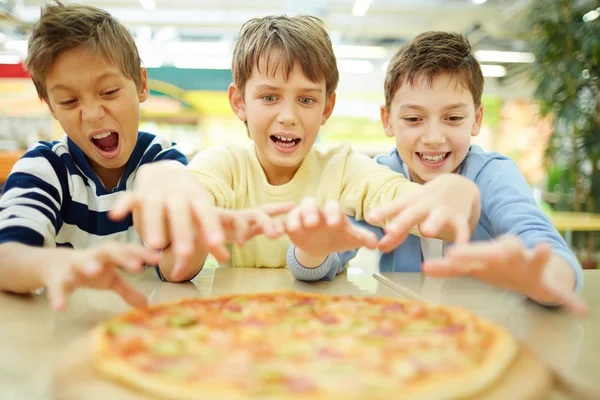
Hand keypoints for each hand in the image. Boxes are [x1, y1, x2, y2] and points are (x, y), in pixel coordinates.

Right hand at [40, 242, 160, 310]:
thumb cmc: (92, 268)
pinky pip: (57, 286)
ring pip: (81, 262)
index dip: (144, 254)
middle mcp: (95, 256)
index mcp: (111, 255)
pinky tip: (61, 307)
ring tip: (95, 271)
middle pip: (109, 250)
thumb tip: (146, 305)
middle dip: (123, 256)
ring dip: (88, 265)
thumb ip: (127, 289)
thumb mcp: (111, 279)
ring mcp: (75, 265)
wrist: (54, 264)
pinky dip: (58, 295)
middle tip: (136, 266)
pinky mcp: (57, 278)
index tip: (159, 258)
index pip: (130, 250)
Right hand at [109, 161, 227, 267]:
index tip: (217, 244)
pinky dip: (122, 205)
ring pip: (155, 208)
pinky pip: (128, 198)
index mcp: (198, 199)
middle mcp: (178, 195)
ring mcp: (157, 193)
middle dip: (182, 232)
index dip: (211, 228)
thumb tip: (224, 259)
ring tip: (155, 245)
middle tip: (185, 254)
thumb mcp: (202, 214)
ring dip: (154, 224)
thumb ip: (213, 237)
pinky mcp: (137, 194)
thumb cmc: (188, 202)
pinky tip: (115, 216)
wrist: (166, 170)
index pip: (206, 213)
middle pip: (180, 213)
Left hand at [156, 202, 294, 281]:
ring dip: (273, 219)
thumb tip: (173, 276)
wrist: (192, 212)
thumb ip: (182, 260)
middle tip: (272, 234)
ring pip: (261, 215)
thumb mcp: (187, 245)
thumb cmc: (193, 231)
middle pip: (249, 216)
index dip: (239, 230)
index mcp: (219, 219)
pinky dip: (279, 210)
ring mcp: (243, 218)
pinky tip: (294, 207)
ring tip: (288, 222)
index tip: (240, 243)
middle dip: (263, 224)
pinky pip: (267, 214)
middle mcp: (233, 216)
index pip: (232, 222)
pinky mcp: (251, 222)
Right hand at [287, 198, 377, 263]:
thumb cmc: (339, 237)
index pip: (332, 206)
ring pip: (295, 212)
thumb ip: (363, 238)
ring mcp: (301, 218)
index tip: (336, 223)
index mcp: (332, 212)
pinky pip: (283, 224)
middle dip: (311, 211)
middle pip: (310, 203)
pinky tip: (277, 234)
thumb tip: (376, 244)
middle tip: (313, 223)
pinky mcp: (290, 228)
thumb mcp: (352, 239)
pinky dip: (279, 227)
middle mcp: (316, 212)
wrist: (323, 246)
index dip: (333, 212)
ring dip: (294, 218)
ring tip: (294, 228)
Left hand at [366, 174, 477, 251]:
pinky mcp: (461, 218)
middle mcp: (427, 204)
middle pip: (414, 212)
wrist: (460, 185)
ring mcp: (444, 210)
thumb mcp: (412, 211)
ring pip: (439, 216)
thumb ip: (397, 231)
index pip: (396, 206)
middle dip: (403, 221)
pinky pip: (462, 229)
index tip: (370, 219)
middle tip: (391, 230)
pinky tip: (455, 252)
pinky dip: (461, 239)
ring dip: (433, 222)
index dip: (383, 212)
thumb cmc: (428, 202)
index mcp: (412, 202)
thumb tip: (380, 247)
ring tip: (426, 232)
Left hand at [422, 236, 587, 315]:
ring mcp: (528, 265)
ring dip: (537, 254)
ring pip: (531, 258)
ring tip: (542, 247)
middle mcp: (508, 254)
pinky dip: (568, 299)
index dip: (459, 256)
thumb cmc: (498, 267)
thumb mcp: (476, 267)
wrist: (535, 270)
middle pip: (494, 251)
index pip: (471, 255)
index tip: (445, 257)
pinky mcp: (545, 281)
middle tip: (475, 251)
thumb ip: (450, 269)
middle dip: (484, 252)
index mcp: (490, 254)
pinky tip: (579, 308)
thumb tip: (423, 268)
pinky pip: (558, 290)